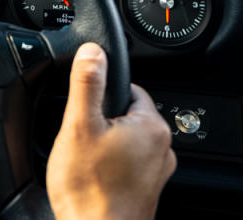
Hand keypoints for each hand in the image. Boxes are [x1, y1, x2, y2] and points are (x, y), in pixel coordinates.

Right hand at [46, 43, 175, 219]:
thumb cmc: (90, 191)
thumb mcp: (80, 126)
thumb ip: (87, 84)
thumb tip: (92, 51)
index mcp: (151, 125)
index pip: (129, 87)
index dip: (100, 94)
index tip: (84, 110)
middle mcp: (162, 147)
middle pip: (126, 115)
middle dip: (101, 122)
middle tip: (80, 139)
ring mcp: (156, 171)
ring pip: (125, 141)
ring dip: (105, 145)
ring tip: (85, 161)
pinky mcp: (147, 190)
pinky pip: (127, 165)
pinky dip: (110, 167)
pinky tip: (93, 178)